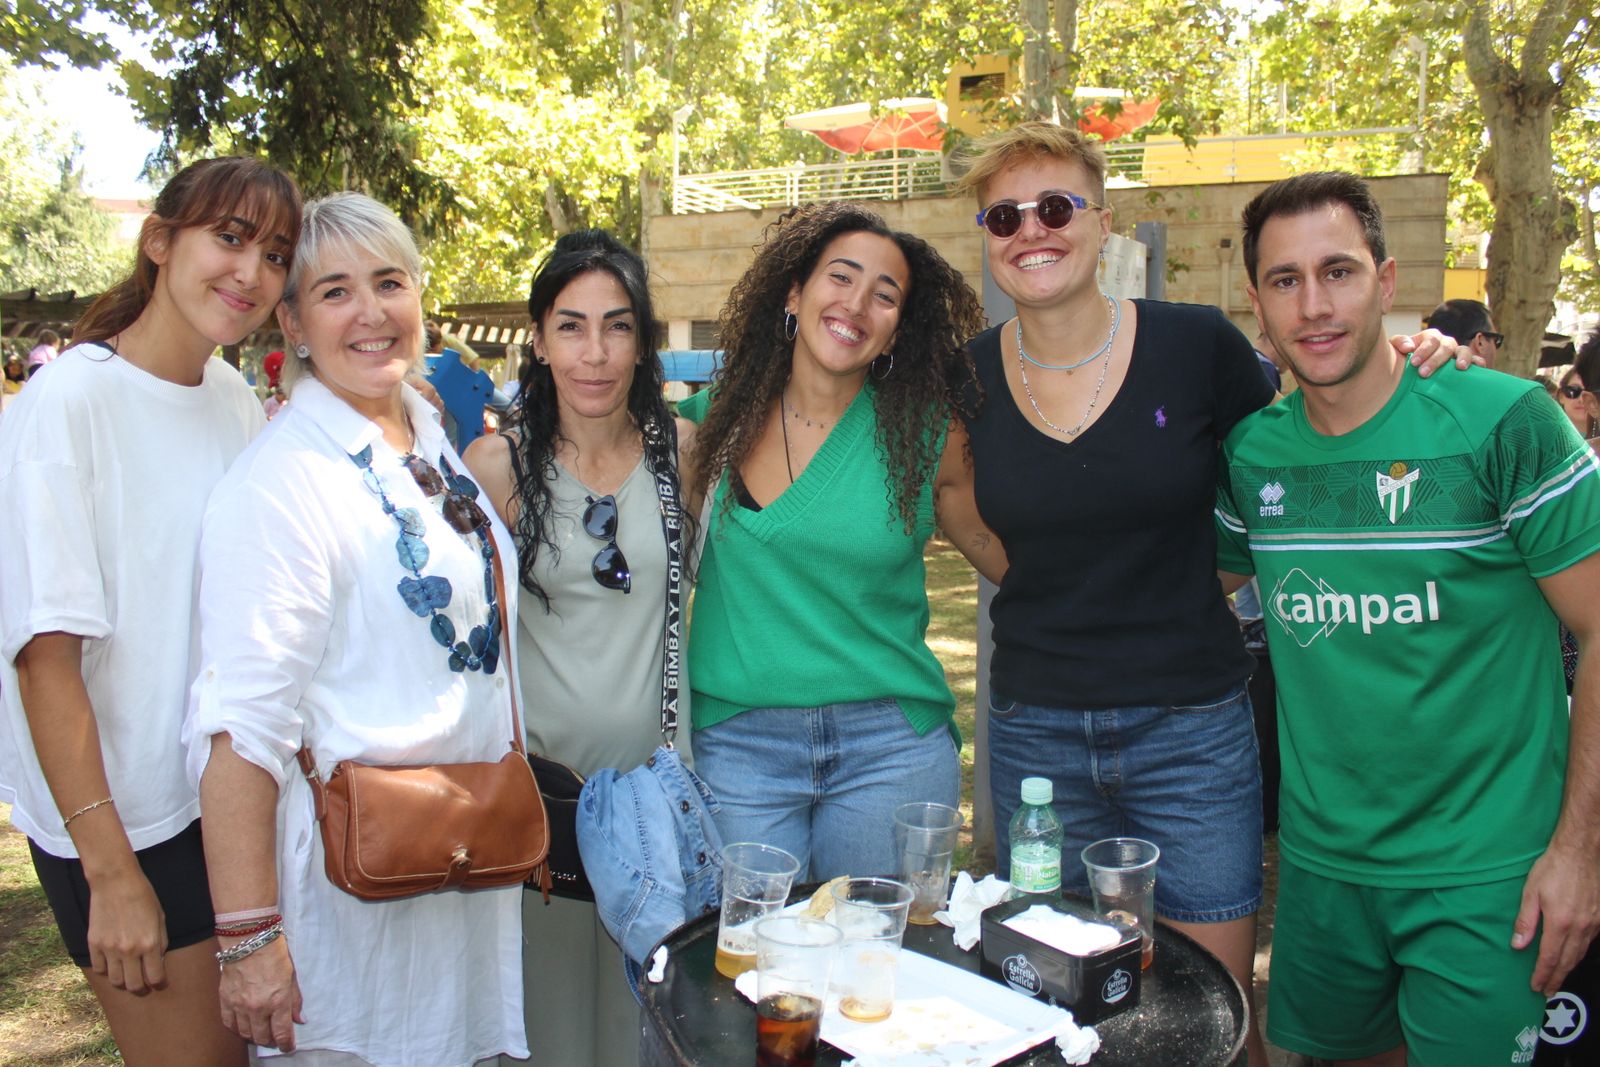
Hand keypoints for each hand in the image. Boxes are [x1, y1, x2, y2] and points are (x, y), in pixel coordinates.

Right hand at [84, 864, 167, 992]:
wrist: (115, 882)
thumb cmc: (143, 896)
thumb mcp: (160, 917)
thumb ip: (161, 941)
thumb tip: (158, 961)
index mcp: (149, 943)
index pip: (155, 977)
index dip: (159, 983)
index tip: (159, 982)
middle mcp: (129, 950)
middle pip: (133, 985)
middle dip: (140, 988)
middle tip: (143, 984)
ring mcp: (109, 949)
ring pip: (115, 981)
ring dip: (123, 981)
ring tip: (127, 974)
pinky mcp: (94, 944)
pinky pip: (98, 969)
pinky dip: (106, 970)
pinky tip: (112, 962)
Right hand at [219, 935, 303, 1050]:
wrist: (249, 939)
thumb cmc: (274, 954)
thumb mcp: (292, 976)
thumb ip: (295, 1000)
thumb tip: (298, 1019)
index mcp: (278, 1001)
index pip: (282, 1033)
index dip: (286, 1044)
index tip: (288, 1046)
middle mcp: (258, 1007)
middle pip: (262, 1037)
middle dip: (270, 1041)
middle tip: (274, 1038)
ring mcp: (239, 1005)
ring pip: (245, 1033)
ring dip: (254, 1036)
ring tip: (260, 1032)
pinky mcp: (225, 1000)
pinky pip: (229, 1023)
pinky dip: (236, 1028)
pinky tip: (242, 1026)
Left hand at [1392, 328, 1479, 376]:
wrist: (1410, 370)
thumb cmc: (1403, 358)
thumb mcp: (1397, 348)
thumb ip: (1399, 343)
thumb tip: (1407, 347)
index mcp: (1431, 337)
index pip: (1431, 339)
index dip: (1423, 350)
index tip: (1414, 363)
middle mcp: (1446, 343)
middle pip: (1446, 346)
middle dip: (1436, 360)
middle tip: (1423, 374)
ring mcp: (1457, 353)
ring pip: (1464, 350)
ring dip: (1463, 358)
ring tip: (1460, 368)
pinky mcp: (1465, 363)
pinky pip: (1476, 360)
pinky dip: (1478, 363)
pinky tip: (1478, 368)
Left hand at [1512, 840, 1599, 995]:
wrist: (1582, 852)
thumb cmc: (1554, 868)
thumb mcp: (1531, 892)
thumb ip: (1525, 921)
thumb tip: (1518, 944)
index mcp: (1560, 923)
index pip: (1550, 958)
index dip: (1542, 974)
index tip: (1536, 986)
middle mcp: (1580, 927)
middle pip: (1567, 961)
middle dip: (1556, 978)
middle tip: (1548, 991)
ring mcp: (1593, 923)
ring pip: (1580, 953)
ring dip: (1569, 968)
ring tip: (1559, 978)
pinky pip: (1590, 942)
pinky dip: (1580, 953)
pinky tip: (1573, 955)